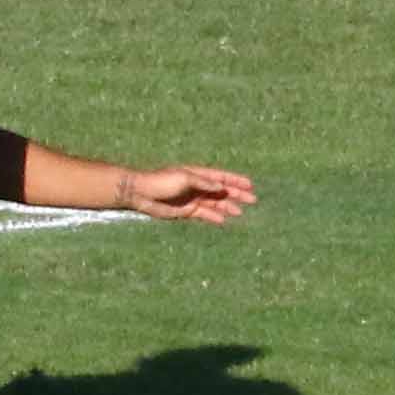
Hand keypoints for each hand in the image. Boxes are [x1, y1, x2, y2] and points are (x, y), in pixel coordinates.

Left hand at [116, 165, 253, 223]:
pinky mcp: (186, 211)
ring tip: (239, 212)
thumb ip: (203, 183)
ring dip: (227, 206)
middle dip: (236, 194)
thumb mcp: (184, 178)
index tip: (250, 184)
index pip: (221, 177)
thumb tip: (220, 187)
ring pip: (215, 203)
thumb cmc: (162, 182)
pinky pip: (204, 214)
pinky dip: (214, 216)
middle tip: (252, 200)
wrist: (142, 194)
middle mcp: (197, 186)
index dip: (235, 180)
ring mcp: (192, 198)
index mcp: (197, 174)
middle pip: (221, 190)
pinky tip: (223, 220)